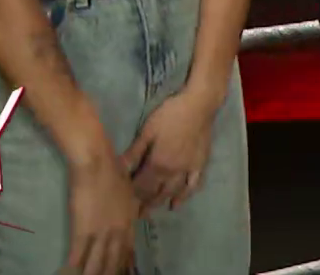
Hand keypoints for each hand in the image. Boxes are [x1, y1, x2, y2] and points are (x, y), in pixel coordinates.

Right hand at [64, 154, 138, 274]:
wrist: (98, 161)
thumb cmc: (113, 169)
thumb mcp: (129, 191)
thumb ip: (131, 207)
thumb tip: (136, 214)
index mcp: (129, 221)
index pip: (128, 249)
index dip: (125, 264)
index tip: (125, 272)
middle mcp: (118, 230)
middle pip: (114, 259)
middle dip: (110, 272)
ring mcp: (100, 231)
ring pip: (97, 261)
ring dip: (92, 273)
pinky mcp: (82, 229)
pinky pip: (79, 253)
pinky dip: (76, 265)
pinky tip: (70, 272)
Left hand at [122, 86, 219, 215]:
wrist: (200, 105)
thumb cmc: (170, 114)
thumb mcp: (148, 131)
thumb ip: (134, 152)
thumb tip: (118, 169)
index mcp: (158, 163)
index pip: (141, 186)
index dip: (131, 195)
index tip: (121, 203)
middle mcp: (173, 172)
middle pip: (156, 193)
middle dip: (143, 204)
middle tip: (132, 214)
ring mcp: (188, 170)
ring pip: (172, 192)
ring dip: (160, 203)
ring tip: (149, 212)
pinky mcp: (200, 165)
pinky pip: (192, 186)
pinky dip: (184, 197)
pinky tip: (176, 204)